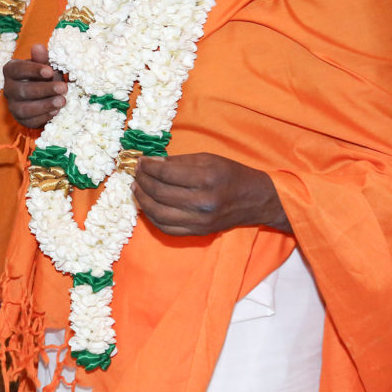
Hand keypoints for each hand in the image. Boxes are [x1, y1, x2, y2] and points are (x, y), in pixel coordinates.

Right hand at [3, 44, 66, 128]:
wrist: (45, 92)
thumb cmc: (44, 74)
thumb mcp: (45, 64)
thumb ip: (41, 57)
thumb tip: (38, 47)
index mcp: (11, 70)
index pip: (18, 70)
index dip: (33, 71)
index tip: (50, 71)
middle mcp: (8, 88)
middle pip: (21, 91)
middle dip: (43, 90)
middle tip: (63, 88)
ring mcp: (13, 105)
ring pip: (23, 108)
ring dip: (44, 105)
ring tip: (62, 101)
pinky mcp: (20, 119)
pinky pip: (29, 121)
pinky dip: (43, 117)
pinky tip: (56, 112)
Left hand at [133, 153, 289, 236]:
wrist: (255, 199)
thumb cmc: (231, 174)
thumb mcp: (207, 159)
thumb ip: (177, 161)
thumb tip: (150, 162)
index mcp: (206, 179)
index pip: (165, 174)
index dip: (147, 167)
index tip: (140, 161)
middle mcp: (202, 203)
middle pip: (159, 193)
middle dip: (142, 181)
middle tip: (136, 173)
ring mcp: (199, 221)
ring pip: (158, 213)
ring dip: (142, 200)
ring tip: (136, 188)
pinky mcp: (198, 233)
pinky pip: (166, 228)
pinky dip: (152, 217)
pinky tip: (147, 205)